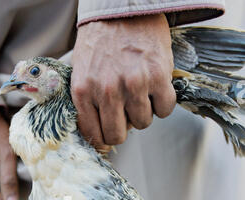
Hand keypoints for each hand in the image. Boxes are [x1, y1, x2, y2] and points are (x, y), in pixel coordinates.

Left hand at [71, 14, 175, 151]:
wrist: (124, 7)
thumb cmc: (101, 41)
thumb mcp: (81, 71)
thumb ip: (86, 102)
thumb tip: (97, 134)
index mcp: (83, 91)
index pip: (93, 135)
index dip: (103, 139)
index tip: (109, 137)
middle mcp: (107, 91)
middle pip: (118, 135)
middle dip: (123, 129)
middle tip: (125, 114)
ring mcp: (133, 84)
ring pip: (143, 124)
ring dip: (143, 112)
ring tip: (139, 92)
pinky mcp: (157, 77)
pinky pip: (164, 110)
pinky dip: (162, 103)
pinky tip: (155, 88)